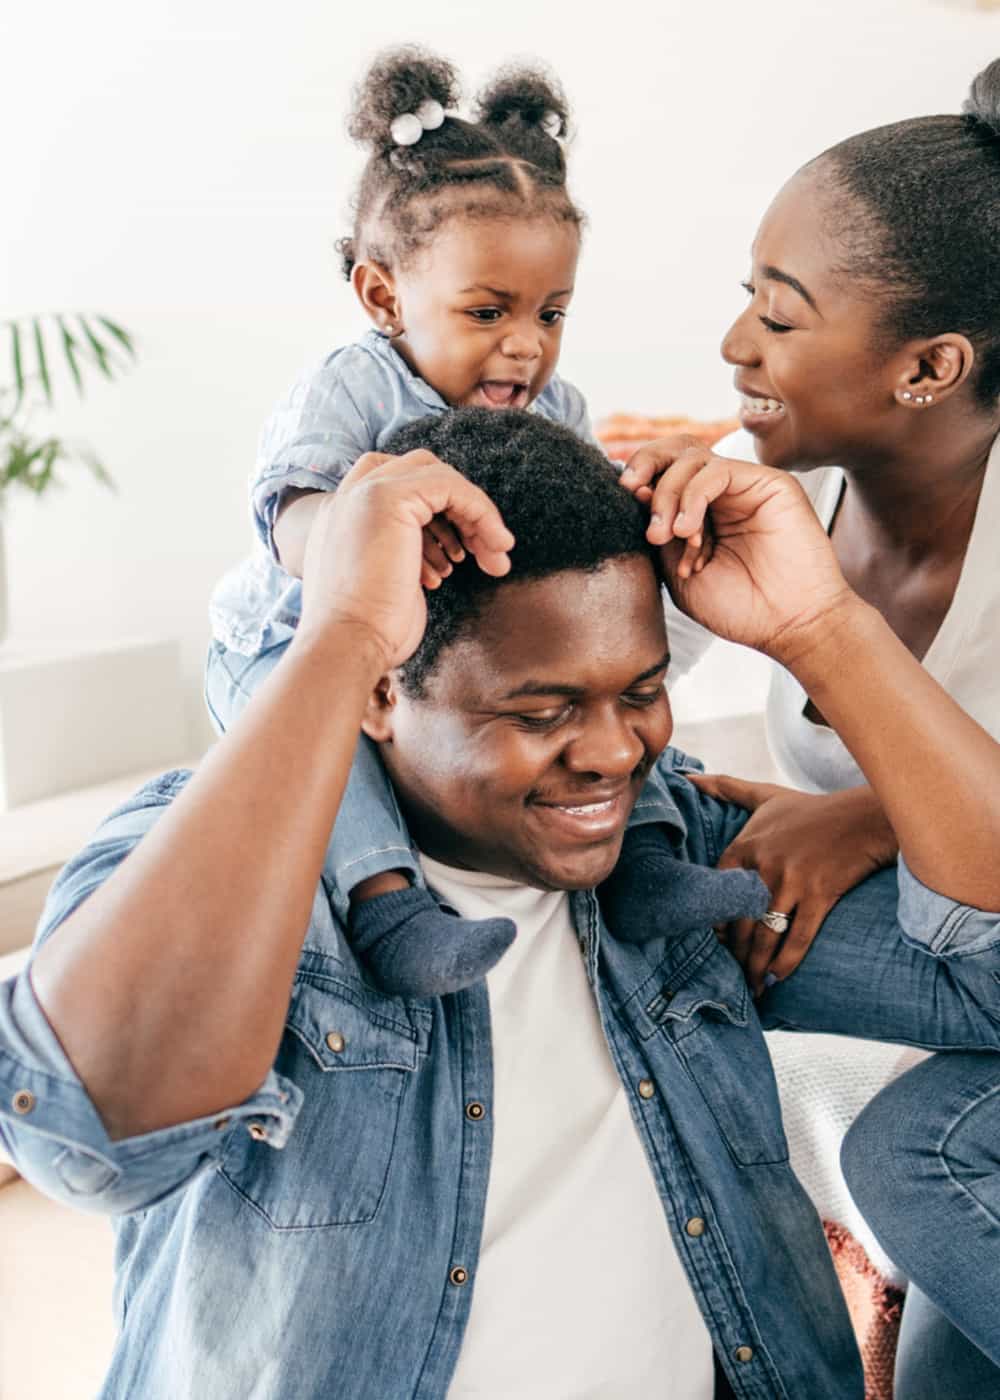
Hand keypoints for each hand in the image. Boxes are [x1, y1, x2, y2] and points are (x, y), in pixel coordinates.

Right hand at [297, 450, 513, 669]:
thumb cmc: (372, 630)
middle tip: (486, 550)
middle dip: (461, 508)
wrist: (348, 643)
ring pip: (440, 477)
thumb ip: (404, 554)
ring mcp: (366, 491)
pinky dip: (481, 512)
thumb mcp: (389, 581)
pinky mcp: (388, 497)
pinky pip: (451, 487)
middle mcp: (351, 496)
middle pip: (422, 471)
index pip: (399, 484)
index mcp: (345, 514)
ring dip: (477, 515)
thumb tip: (448, 550)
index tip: (463, 552)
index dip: (439, 510)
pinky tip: (495, 546)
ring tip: (495, 557)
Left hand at [620, 440, 854, 658]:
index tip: (621, 499)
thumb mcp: (678, 573)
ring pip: (693, 458)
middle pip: (676, 451)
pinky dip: (693, 495)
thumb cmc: (739, 608)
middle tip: (633, 493)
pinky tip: (687, 529)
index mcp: (700, 512)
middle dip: (646, 465)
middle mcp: (722, 494)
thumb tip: (636, 491)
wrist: (788, 627)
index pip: (663, 473)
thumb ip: (659, 532)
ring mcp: (745, 487)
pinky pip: (718, 470)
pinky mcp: (769, 483)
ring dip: (669, 493)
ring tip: (667, 535)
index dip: (639, 478)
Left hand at [687, 774, 898, 994]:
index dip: (716, 920)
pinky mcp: (820, 895)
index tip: (718, 941)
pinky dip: (787, 962)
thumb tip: (687, 776)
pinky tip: (777, 979)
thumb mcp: (765, 795)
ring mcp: (792, 881)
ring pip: (767, 934)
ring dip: (757, 966)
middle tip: (734, 973)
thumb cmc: (811, 810)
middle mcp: (765, 864)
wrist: (862, 817)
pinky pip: (799, 937)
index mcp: (747, 845)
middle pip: (740, 920)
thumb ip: (725, 787)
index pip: (719, 892)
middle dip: (736, 953)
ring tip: (753, 984)